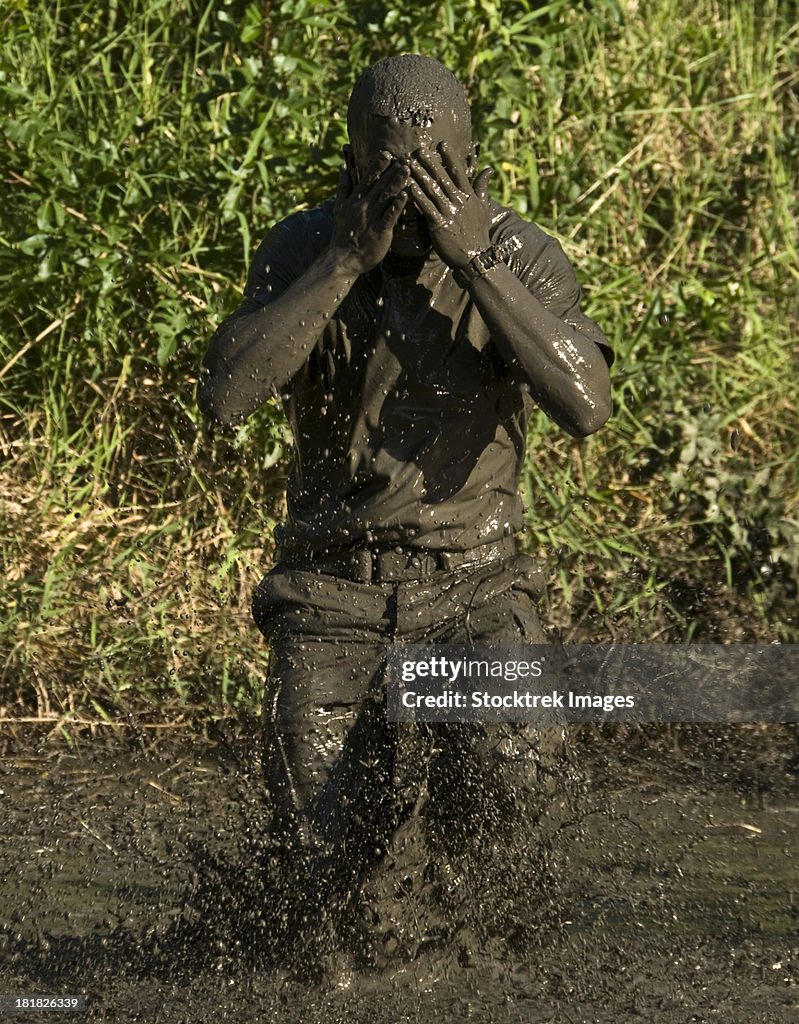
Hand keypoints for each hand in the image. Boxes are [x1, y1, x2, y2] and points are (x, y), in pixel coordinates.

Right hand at [330, 153, 408, 274]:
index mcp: (355, 199)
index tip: (388, 153)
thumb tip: (342, 167)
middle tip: (406, 157)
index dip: (378, 165)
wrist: (343, 259)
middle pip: (380, 184)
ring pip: (386, 196)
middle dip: (393, 170)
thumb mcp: (339, 208)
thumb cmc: (343, 234)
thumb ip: (343, 187)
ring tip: (408, 169)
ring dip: (398, 181)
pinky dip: (398, 205)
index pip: (368, 178)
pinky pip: (391, 216)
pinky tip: (406, 194)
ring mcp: (372, 218)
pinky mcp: (380, 231)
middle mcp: (363, 206)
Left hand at [407, 142, 492, 268]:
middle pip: (442, 178)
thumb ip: (483, 187)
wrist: (476, 258)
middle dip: (430, 163)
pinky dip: (417, 197)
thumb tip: (488, 169)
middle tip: (418, 149)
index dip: (449, 158)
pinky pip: (426, 208)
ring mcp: (448, 212)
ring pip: (432, 190)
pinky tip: (408, 187)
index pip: (458, 172)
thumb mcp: (484, 208)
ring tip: (408, 164)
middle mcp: (458, 201)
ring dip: (419, 176)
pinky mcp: (439, 225)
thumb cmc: (479, 233)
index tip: (441, 144)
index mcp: (468, 196)